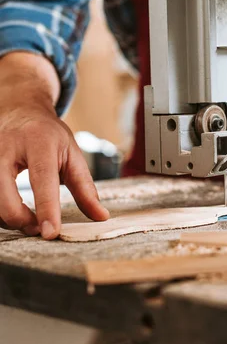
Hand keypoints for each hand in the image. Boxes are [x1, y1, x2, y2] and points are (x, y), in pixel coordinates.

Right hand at [0, 53, 108, 238]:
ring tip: (30, 219)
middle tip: (41, 228)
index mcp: (38, 142)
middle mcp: (7, 147)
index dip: (46, 208)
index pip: (42, 179)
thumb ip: (85, 188)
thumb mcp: (72, 154)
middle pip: (5, 196)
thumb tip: (101, 216)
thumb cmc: (49, 135)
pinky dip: (1, 212)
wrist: (21, 111)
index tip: (50, 233)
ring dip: (10, 220)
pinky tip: (15, 210)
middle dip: (22, 220)